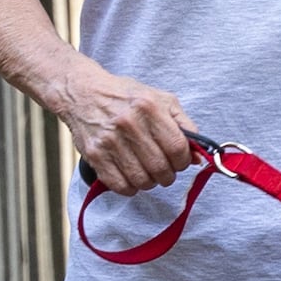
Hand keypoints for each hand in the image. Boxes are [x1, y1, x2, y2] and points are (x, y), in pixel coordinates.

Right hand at [63, 66, 194, 194]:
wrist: (82, 93)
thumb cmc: (124, 96)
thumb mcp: (160, 99)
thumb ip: (184, 125)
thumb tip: (198, 155)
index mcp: (149, 107)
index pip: (178, 148)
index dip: (183, 161)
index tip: (180, 161)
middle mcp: (129, 124)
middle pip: (160, 168)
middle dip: (167, 175)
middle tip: (164, 170)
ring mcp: (110, 141)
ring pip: (142, 180)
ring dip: (149, 182)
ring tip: (147, 172)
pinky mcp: (95, 155)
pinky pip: (120, 186)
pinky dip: (130, 188)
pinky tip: (131, 177)